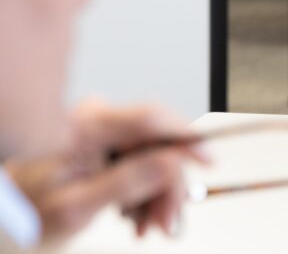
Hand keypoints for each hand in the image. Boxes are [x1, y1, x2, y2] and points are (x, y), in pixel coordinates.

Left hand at [6, 100, 208, 244]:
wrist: (1, 224)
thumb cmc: (24, 215)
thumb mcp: (77, 207)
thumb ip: (127, 183)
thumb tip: (171, 163)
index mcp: (86, 127)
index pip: (151, 119)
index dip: (186, 138)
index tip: (208, 160)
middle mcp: (96, 120)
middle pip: (156, 143)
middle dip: (167, 185)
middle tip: (168, 223)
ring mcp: (99, 131)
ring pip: (152, 156)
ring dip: (156, 194)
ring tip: (146, 227)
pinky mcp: (102, 145)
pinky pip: (138, 162)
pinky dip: (142, 192)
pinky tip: (134, 216)